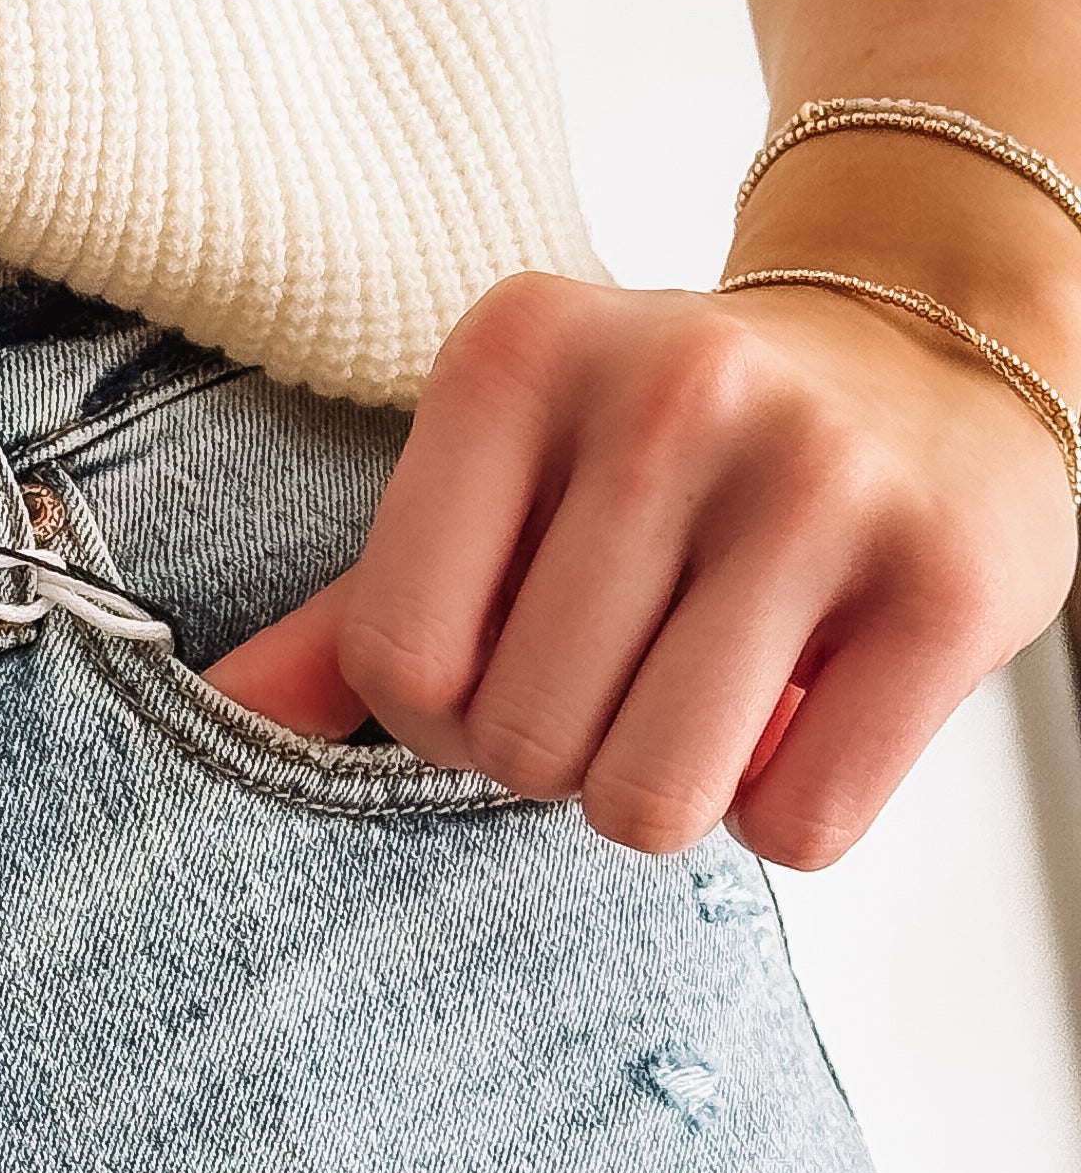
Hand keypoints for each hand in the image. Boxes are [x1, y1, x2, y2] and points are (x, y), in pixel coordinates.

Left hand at [201, 271, 1078, 863]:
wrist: (924, 352)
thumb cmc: (675, 452)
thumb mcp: (506, 477)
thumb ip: (365, 604)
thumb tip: (218, 713)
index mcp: (521, 353)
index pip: (404, 658)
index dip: (444, 721)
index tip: (510, 669)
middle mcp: (675, 391)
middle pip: (526, 743)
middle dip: (562, 759)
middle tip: (628, 682)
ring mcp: (825, 477)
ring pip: (653, 799)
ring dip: (667, 796)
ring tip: (707, 699)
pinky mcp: (954, 576)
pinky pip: (798, 819)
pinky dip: (789, 808)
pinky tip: (807, 705)